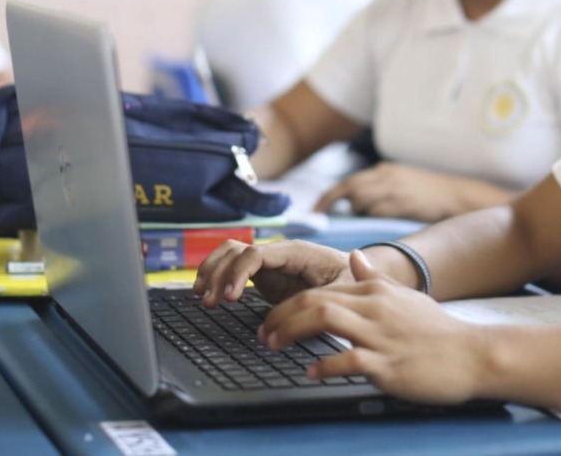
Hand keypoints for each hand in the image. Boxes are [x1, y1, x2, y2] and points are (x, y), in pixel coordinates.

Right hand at [193, 239, 352, 306]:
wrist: (359, 277)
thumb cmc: (354, 282)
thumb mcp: (347, 289)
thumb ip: (327, 296)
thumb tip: (303, 311)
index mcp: (297, 252)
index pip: (257, 254)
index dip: (238, 273)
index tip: (229, 298)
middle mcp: (279, 253)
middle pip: (236, 250)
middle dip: (218, 273)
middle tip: (209, 301)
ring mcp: (270, 263)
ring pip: (230, 254)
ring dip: (212, 272)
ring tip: (202, 297)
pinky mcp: (266, 276)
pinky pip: (234, 268)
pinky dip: (217, 276)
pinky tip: (207, 293)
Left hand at [260, 250, 484, 404]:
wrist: (473, 355)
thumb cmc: (438, 330)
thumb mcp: (406, 296)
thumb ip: (377, 277)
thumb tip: (356, 256)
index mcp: (377, 291)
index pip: (321, 289)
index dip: (289, 304)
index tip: (272, 319)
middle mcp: (375, 307)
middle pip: (314, 300)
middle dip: (281, 316)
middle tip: (263, 334)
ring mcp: (382, 335)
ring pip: (325, 319)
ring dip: (291, 331)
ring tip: (273, 346)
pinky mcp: (389, 364)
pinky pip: (349, 359)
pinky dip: (325, 365)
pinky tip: (311, 372)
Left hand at [314, 163, 507, 221]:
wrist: (457, 195)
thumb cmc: (427, 194)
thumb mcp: (401, 183)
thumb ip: (379, 189)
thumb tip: (353, 206)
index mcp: (384, 171)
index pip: (348, 182)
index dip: (329, 196)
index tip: (315, 209)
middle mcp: (387, 177)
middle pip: (351, 188)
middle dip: (335, 204)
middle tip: (324, 219)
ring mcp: (396, 189)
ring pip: (362, 199)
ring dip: (358, 212)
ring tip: (367, 219)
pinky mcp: (405, 202)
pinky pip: (379, 211)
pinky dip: (373, 217)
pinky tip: (379, 222)